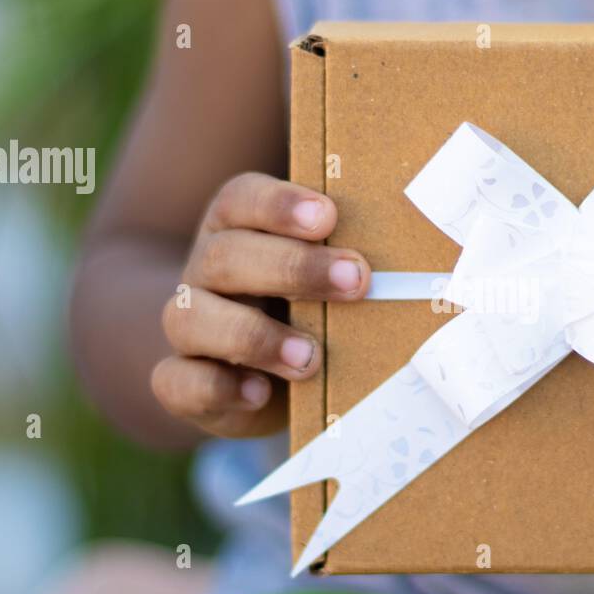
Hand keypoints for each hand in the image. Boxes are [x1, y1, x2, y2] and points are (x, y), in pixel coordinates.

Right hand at [151, 173, 369, 436]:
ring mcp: (187, 325)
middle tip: (356, 282)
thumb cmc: (307, 309)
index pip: (242, 199)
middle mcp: (205, 270)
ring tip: (310, 356)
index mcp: (237, 228)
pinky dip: (218, 388)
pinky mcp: (181, 380)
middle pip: (226, 256)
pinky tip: (260, 393)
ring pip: (191, 318)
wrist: (255, 374)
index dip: (280, 205)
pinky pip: (179, 382)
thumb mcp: (327, 278)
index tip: (329, 216)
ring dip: (255, 337)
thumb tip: (414, 256)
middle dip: (292, 268)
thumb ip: (348, 259)